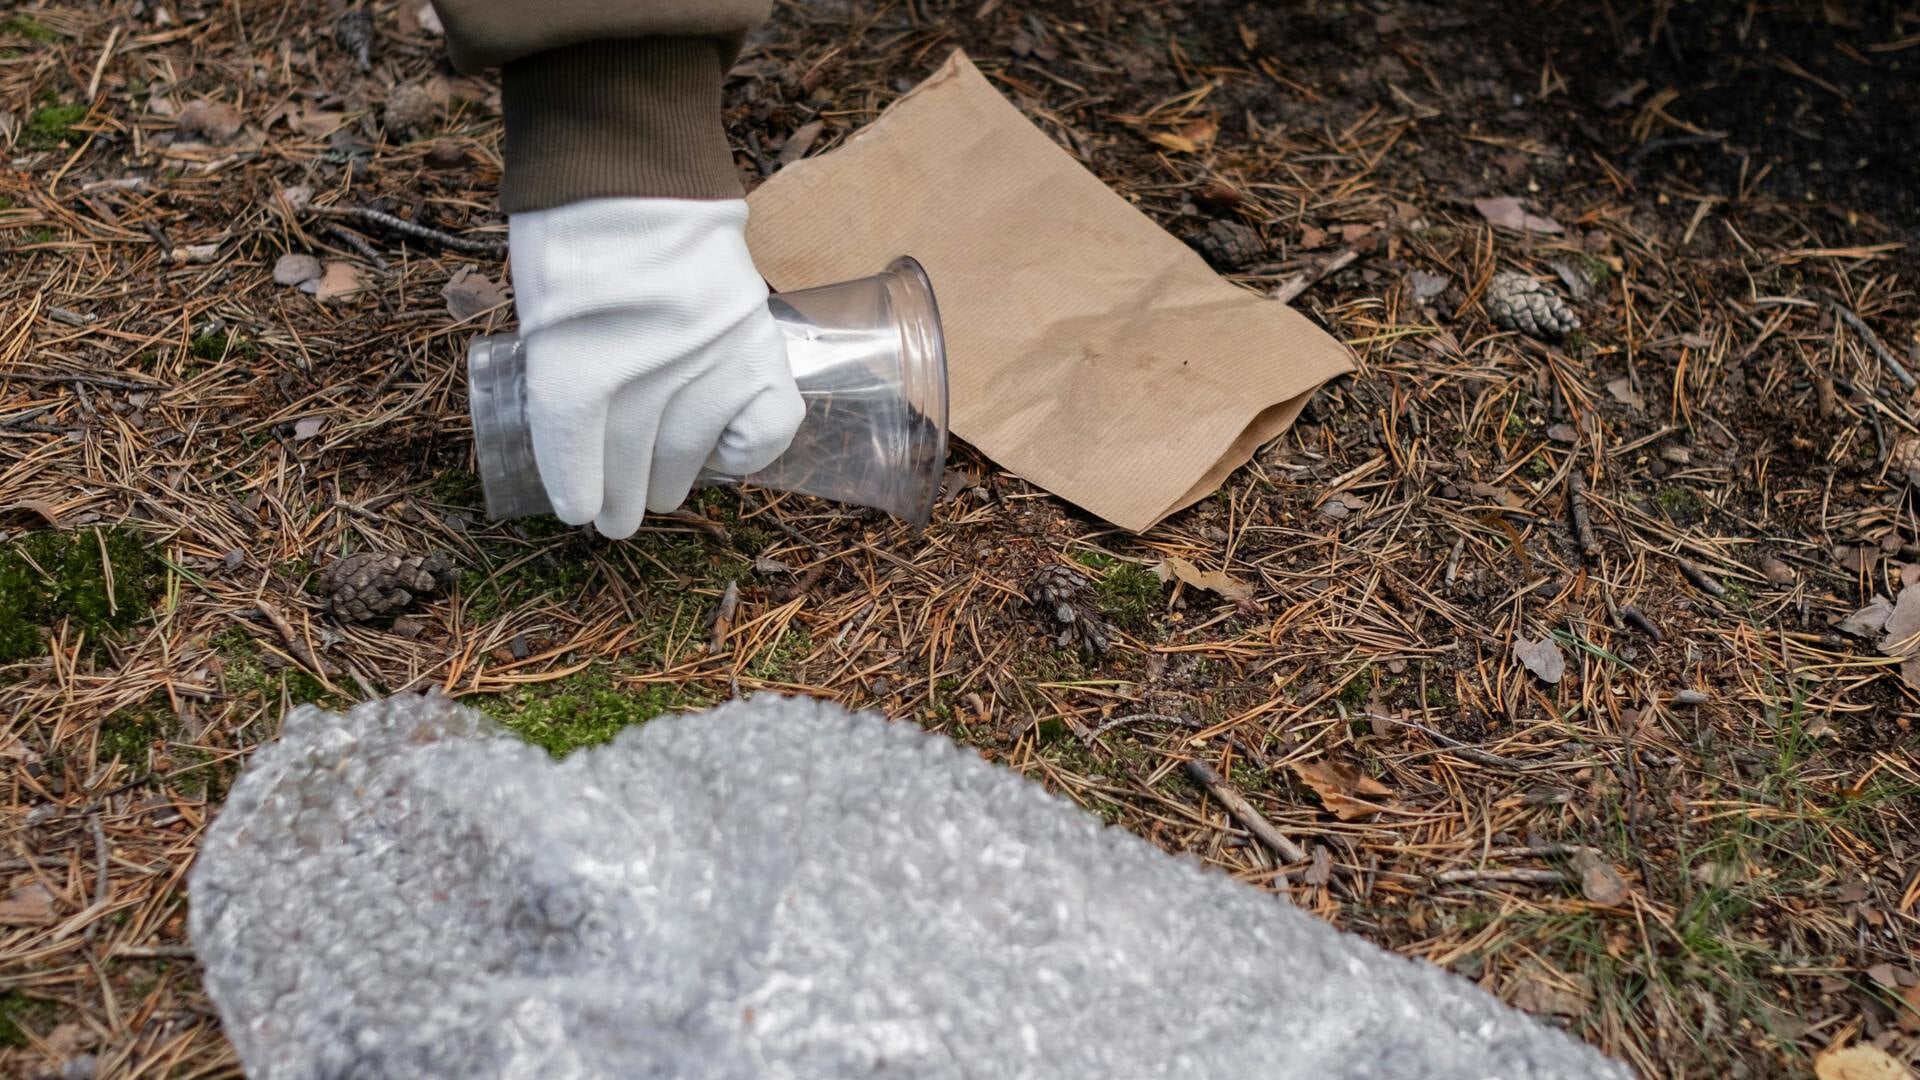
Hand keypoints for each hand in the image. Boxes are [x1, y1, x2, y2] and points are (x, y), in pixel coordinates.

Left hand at [507, 198, 802, 538]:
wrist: (631, 176)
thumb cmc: (576, 244)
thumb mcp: (541, 317)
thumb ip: (558, 381)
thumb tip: (583, 451)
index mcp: (572, 365)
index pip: (576, 453)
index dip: (575, 490)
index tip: (578, 512)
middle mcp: (643, 371)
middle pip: (630, 460)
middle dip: (622, 497)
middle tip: (619, 517)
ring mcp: (705, 361)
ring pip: (688, 452)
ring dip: (671, 482)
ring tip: (663, 493)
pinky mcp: (754, 348)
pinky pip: (765, 427)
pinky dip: (747, 451)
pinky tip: (724, 452)